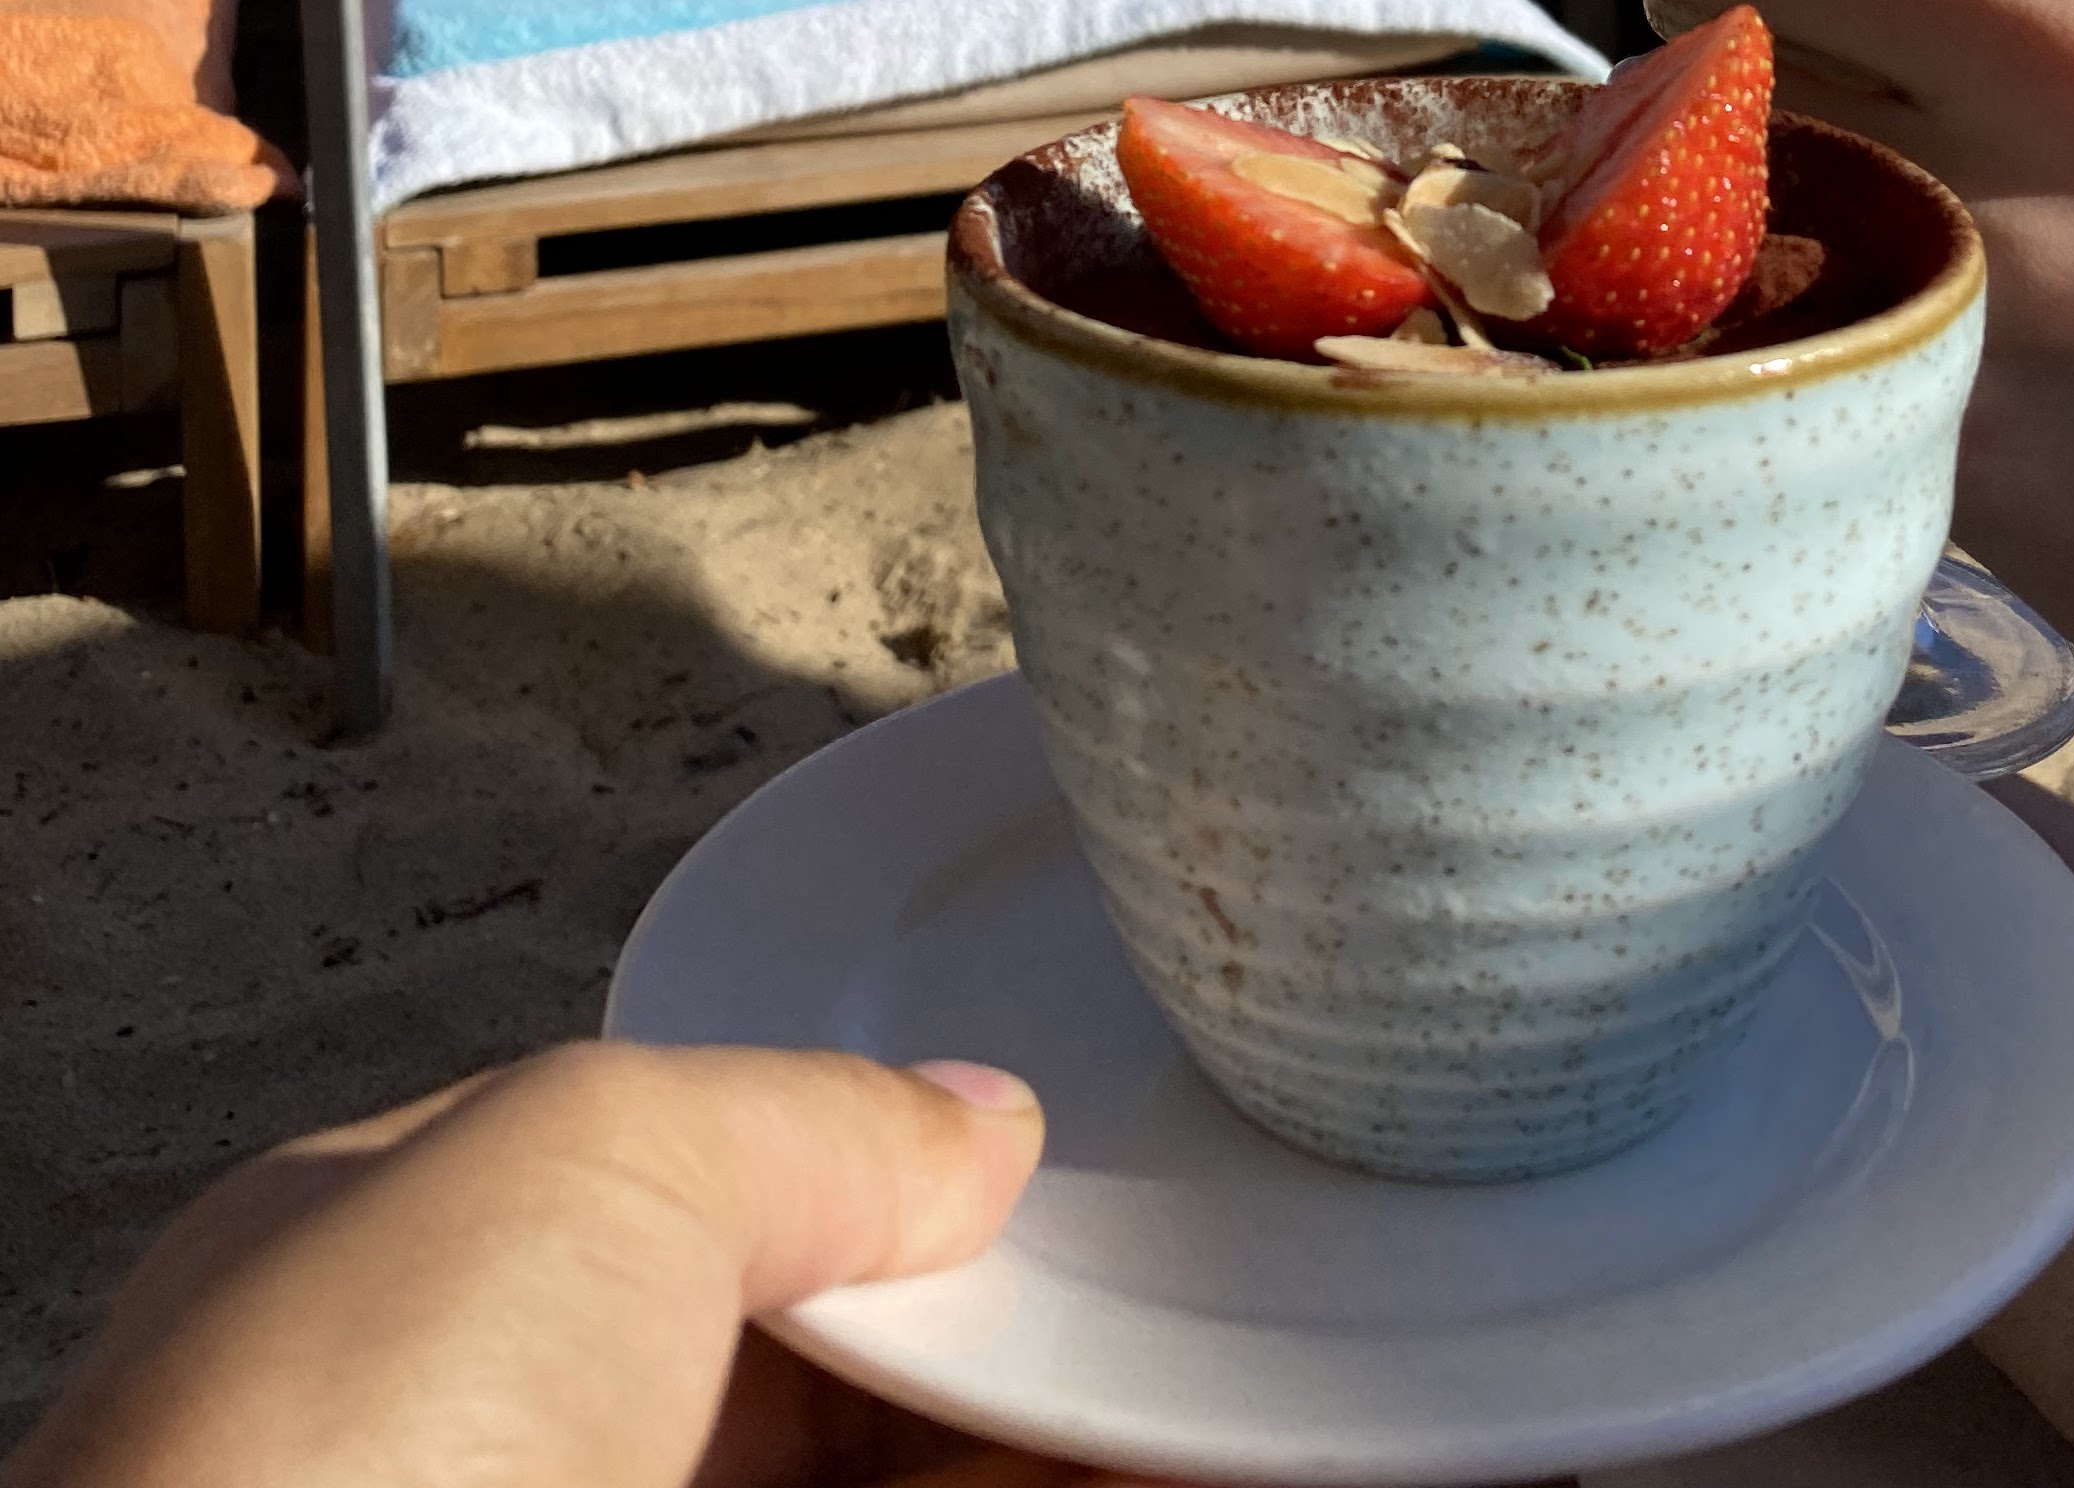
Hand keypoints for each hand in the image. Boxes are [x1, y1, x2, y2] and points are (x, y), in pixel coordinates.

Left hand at [12, 1040, 1092, 1487]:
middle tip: (1183, 1302)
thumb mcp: (588, 1154)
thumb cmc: (331, 1461)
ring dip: (1065, 1445)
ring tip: (1244, 1391)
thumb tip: (967, 1126)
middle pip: (812, 1375)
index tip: (1046, 1175)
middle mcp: (505, 1445)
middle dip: (1001, 1336)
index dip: (865, 1172)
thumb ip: (798, 1119)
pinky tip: (1188, 1470)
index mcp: (407, 1280)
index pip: (678, 1188)